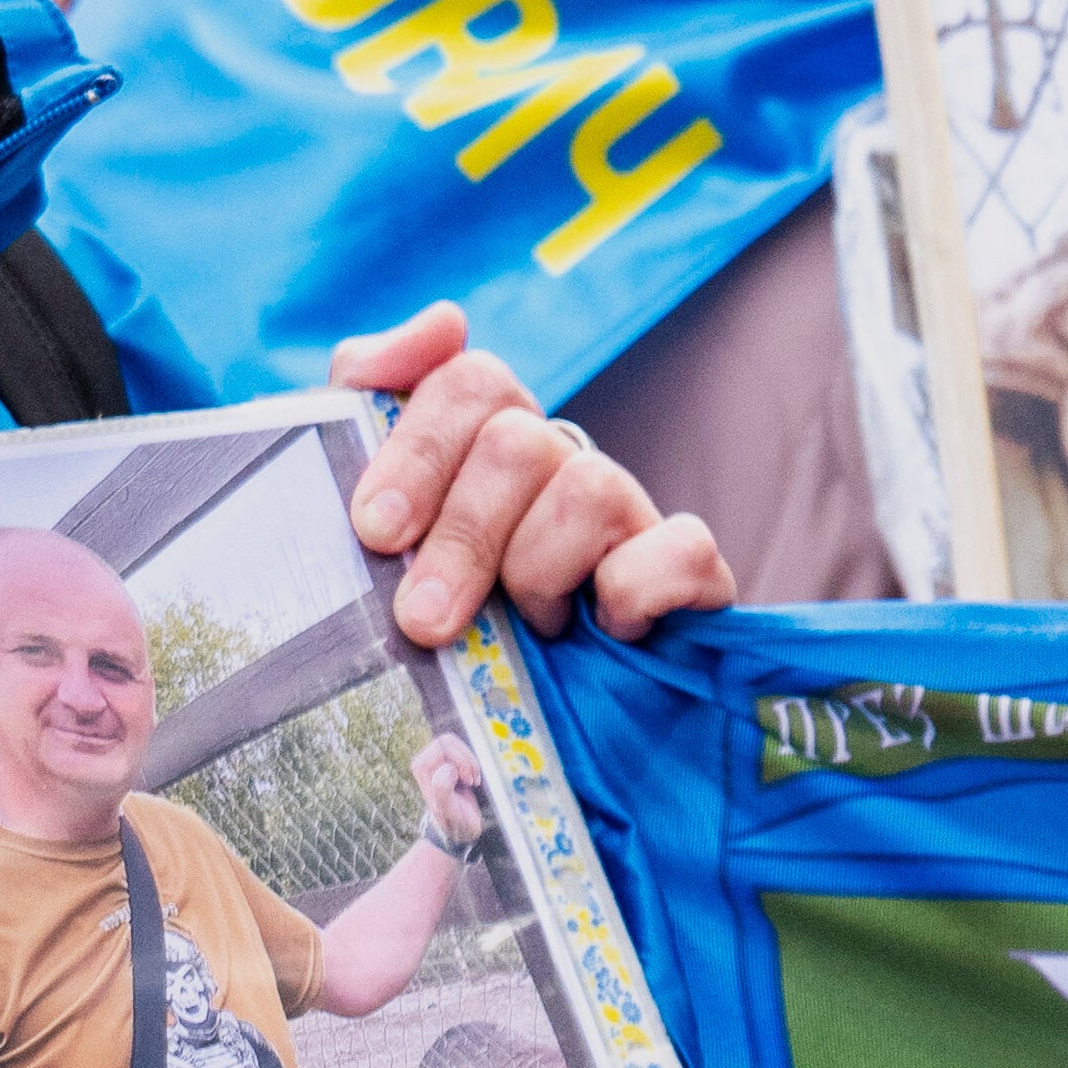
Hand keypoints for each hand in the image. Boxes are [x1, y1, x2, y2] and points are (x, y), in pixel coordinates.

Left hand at [329, 303, 738, 643]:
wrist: (533, 747)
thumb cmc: (451, 634)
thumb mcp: (384, 538)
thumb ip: (374, 413)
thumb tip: (443, 319)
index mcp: (492, 443)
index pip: (470, 380)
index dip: (419, 446)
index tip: (376, 529)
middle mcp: (564, 466)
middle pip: (520, 439)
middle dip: (463, 536)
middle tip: (424, 619)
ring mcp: (632, 517)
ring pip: (588, 488)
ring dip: (539, 572)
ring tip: (526, 630)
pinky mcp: (694, 577)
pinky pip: (682, 548)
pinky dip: (635, 591)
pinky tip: (607, 631)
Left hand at [407, 732, 493, 849]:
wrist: (459, 829)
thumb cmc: (453, 821)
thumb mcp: (447, 809)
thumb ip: (442, 789)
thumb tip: (447, 768)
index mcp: (421, 767)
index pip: (444, 746)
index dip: (460, 760)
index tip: (466, 780)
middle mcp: (425, 761)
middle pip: (449, 741)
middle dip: (466, 759)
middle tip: (472, 780)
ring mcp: (435, 761)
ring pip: (457, 743)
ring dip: (470, 761)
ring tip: (473, 781)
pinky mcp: (447, 763)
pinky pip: (462, 750)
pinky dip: (472, 764)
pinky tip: (473, 781)